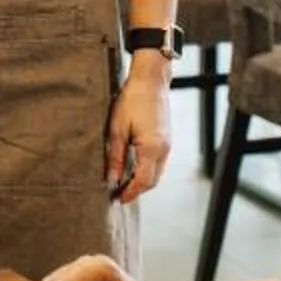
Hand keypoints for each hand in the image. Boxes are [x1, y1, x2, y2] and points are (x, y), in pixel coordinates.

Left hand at [105, 68, 172, 201]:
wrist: (150, 81)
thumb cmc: (131, 100)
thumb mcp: (117, 130)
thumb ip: (115, 158)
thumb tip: (112, 180)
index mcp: (152, 148)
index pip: (143, 181)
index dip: (130, 193)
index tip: (118, 199)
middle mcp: (164, 149)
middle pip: (152, 180)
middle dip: (137, 190)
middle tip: (119, 194)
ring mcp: (168, 144)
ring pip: (157, 172)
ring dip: (142, 180)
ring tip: (124, 182)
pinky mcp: (167, 138)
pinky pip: (159, 162)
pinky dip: (147, 169)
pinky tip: (134, 167)